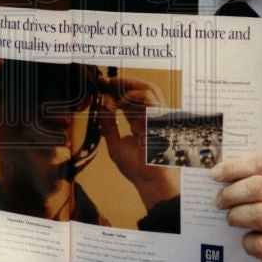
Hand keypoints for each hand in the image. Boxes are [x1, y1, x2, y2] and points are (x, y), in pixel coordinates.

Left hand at [97, 75, 178, 207]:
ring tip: (111, 87)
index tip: (101, 86)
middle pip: (141, 89)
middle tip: (104, 81)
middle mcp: (150, 116)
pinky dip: (132, 96)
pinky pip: (149, 97)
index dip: (116, 91)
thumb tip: (102, 106)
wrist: (148, 180)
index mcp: (140, 122)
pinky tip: (119, 103)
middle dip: (121, 82)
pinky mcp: (160, 117)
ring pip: (149, 88)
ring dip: (127, 84)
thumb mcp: (114, 143)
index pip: (130, 99)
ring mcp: (157, 116)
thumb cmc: (136, 168)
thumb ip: (108, 125)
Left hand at [211, 154, 261, 261]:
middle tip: (220, 200)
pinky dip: (247, 241)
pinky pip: (260, 244)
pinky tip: (247, 239)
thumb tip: (224, 172)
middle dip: (231, 193)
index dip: (235, 167)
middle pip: (258, 188)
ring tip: (232, 218)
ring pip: (257, 214)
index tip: (216, 173)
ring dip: (236, 215)